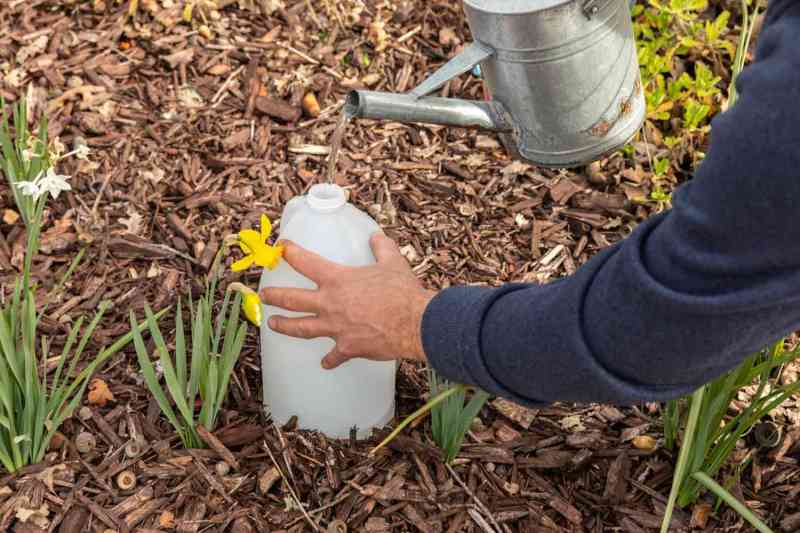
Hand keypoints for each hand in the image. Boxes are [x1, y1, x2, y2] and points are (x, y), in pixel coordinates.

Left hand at [260, 233, 435, 368]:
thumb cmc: (402, 291)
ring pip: (301, 328)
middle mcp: (330, 303)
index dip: (290, 253)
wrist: (414, 322)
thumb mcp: (392, 262)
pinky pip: (333, 356)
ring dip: (284, 326)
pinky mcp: (347, 348)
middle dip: (275, 296)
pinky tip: (325, 363)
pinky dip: (329, 360)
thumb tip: (377, 237)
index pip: (306, 262)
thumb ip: (381, 248)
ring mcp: (336, 328)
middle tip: (264, 295)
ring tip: (272, 324)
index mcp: (338, 279)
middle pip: (292, 300)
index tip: (280, 248)